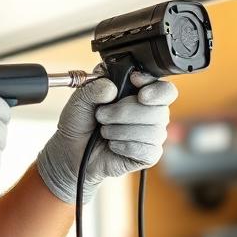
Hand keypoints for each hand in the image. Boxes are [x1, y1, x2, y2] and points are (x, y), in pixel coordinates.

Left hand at [36, 68, 177, 203]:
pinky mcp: (148, 155)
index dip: (153, 87)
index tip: (134, 81)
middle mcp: (150, 113)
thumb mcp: (80, 100)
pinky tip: (112, 145)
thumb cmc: (80, 121)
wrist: (72, 149)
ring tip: (104, 131)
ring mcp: (152, 135)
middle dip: (125, 111)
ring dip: (120, 130)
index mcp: (139, 94)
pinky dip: (124, 146)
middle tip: (101, 115)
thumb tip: (111, 88)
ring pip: (153, 131)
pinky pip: (147, 149)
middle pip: (159, 110)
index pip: (164, 89)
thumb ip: (94, 89)